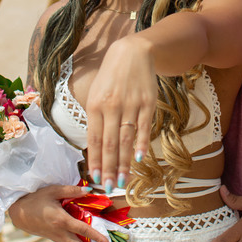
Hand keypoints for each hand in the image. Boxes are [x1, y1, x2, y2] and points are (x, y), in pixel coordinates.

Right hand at [8, 185, 108, 241]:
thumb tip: (90, 190)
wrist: (18, 212)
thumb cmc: (35, 199)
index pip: (82, 229)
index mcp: (62, 220)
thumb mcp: (53, 191)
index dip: (95, 236)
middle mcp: (60, 232)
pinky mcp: (53, 238)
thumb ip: (71, 191)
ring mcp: (56, 237)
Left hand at [83, 39, 157, 191]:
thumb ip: (96, 120)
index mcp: (95, 106)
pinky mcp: (147, 103)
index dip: (96, 161)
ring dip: (124, 162)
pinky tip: (140, 158)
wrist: (133, 52)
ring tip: (123, 180)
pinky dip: (142, 143)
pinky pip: (144, 127)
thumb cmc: (111, 77)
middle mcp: (111, 107)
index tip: (96, 179)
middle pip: (110, 143)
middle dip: (109, 168)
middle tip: (109, 188)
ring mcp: (130, 105)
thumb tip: (96, 148)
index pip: (94, 140)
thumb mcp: (97, 94)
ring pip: (126, 139)